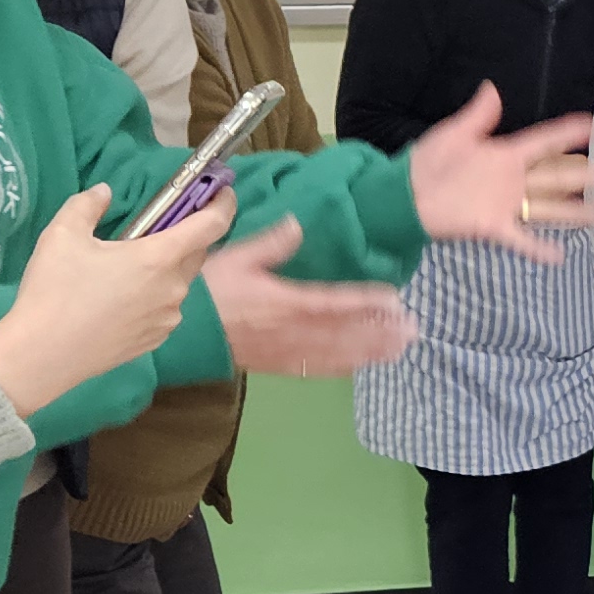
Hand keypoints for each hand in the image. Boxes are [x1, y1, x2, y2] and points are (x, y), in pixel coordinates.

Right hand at [0, 184, 235, 415]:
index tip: (222, 191)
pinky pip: (165, 308)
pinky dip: (153, 295)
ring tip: (126, 267)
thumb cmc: (54, 290)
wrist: (43, 355)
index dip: (223, 204)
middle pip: (196, 252)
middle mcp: (174, 287)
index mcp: (159, 257)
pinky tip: (122, 298)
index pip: (212, 225)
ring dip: (164, 268)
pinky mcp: (156, 339)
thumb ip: (87, 205)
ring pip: (178, 281)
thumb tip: (104, 192)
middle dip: (186, 234)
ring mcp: (168, 317)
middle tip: (158, 226)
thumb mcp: (62, 235)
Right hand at [205, 218, 415, 376]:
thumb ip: (270, 243)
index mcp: (285, 302)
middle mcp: (292, 331)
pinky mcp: (279, 366)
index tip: (395, 299)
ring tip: (401, 348)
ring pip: (337, 355)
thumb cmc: (207, 291)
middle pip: (345, 333)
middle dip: (380, 331)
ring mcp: (287, 352)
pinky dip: (344, 368)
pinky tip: (364, 366)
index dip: (367, 302)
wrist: (181, 334)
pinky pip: (317, 370)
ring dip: (371, 351)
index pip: (335, 302)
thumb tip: (298, 223)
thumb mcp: (235, 258)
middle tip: (413, 329)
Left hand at [406, 83, 593, 263]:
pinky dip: (539, 249)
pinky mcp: (493, 227)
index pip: (544, 142)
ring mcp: (505, 205)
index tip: (593, 125)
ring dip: (575, 212)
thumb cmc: (426, 163)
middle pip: (557, 177)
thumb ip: (478, 115)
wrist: (403, 197)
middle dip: (586, 175)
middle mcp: (512, 180)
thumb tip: (492, 88)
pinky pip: (521, 239)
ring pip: (548, 207)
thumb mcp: (453, 133)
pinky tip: (560, 256)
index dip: (568, 133)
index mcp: (505, 154)